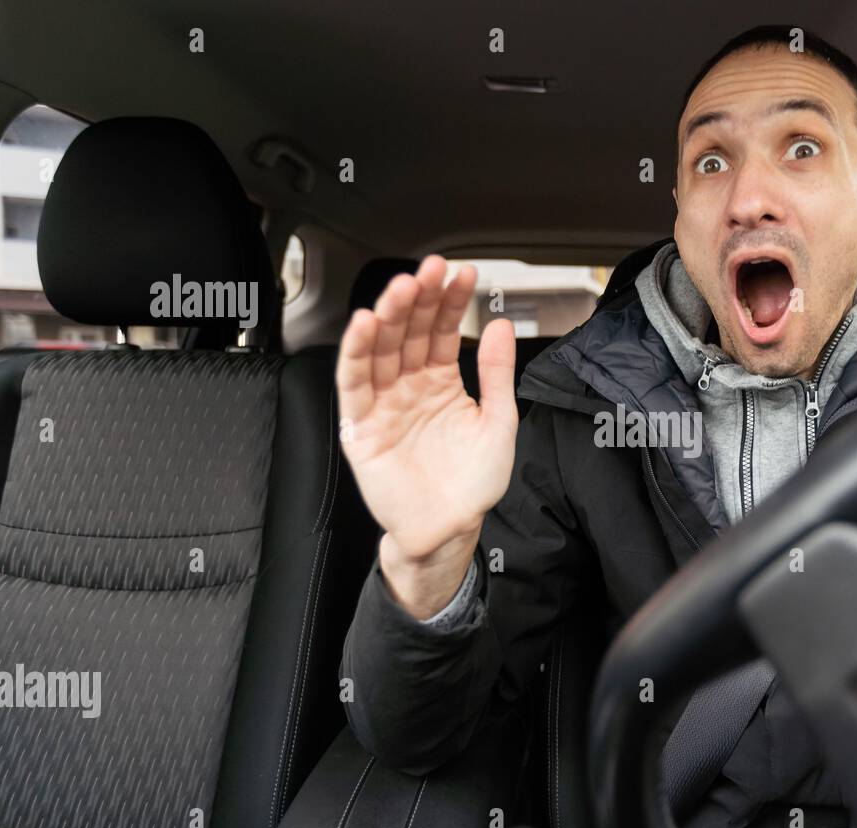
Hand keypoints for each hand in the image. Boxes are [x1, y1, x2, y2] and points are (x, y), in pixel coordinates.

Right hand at [336, 256, 517, 613]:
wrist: (450, 529)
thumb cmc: (472, 484)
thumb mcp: (498, 421)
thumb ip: (498, 373)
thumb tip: (502, 325)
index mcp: (441, 382)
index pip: (443, 331)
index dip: (451, 302)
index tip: (464, 274)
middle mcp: (409, 387)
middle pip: (410, 332)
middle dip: (420, 298)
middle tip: (431, 269)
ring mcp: (384, 403)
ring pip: (381, 349)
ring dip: (390, 315)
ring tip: (403, 286)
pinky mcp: (361, 426)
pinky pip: (355, 383)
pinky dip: (357, 352)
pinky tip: (367, 323)